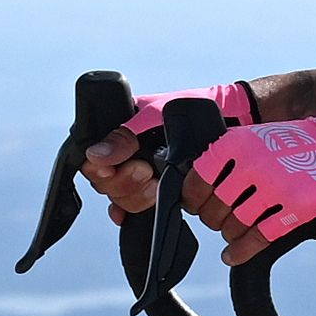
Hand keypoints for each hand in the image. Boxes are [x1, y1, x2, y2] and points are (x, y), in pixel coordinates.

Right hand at [81, 80, 251, 218]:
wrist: (223, 118)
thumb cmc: (187, 106)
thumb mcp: (152, 114)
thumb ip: (124, 135)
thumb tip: (96, 155)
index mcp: (115, 134)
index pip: (92, 162)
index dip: (103, 171)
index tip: (117, 169)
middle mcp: (122, 156)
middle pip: (105, 184)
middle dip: (126, 183)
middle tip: (146, 172)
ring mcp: (137, 173)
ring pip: (121, 198)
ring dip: (137, 196)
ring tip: (156, 184)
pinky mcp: (155, 188)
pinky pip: (135, 208)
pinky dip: (137, 209)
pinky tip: (147, 206)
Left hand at [180, 108, 315, 252]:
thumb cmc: (295, 144)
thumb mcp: (254, 137)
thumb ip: (227, 159)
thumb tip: (197, 187)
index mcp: (237, 144)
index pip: (197, 181)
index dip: (192, 199)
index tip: (195, 205)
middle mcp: (252, 166)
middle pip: (214, 209)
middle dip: (213, 219)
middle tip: (219, 219)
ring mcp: (275, 189)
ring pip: (234, 227)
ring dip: (230, 235)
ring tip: (233, 233)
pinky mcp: (296, 210)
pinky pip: (259, 238)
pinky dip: (242, 251)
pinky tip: (234, 255)